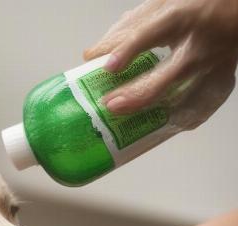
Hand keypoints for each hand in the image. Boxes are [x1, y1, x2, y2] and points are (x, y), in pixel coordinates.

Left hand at [85, 0, 237, 127]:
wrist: (237, 12)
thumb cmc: (196, 8)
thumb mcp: (162, 7)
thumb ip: (126, 29)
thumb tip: (92, 55)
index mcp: (181, 18)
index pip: (152, 32)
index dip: (129, 50)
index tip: (108, 67)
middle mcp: (198, 44)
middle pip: (167, 75)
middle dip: (136, 95)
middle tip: (110, 105)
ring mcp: (212, 66)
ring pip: (182, 97)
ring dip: (153, 113)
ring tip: (127, 123)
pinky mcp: (221, 81)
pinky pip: (199, 107)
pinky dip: (178, 119)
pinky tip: (159, 125)